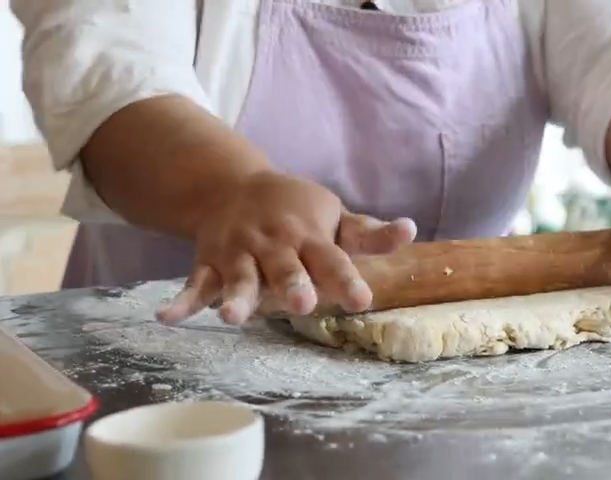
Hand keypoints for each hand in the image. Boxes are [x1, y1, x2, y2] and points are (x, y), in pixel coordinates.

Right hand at [156, 171, 415, 324]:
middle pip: (284, 268)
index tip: (361, 300)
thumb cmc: (297, 210)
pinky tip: (167, 318)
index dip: (347, 280)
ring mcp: (238, 253)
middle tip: (302, 303)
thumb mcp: (335, 217)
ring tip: (232, 317)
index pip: (333, 259)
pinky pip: (194, 282)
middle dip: (291, 284)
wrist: (234, 185)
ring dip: (235, 296)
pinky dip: (181, 301)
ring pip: (237, 277)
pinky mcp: (209, 262)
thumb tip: (410, 231)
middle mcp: (274, 245)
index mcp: (309, 236)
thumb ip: (368, 234)